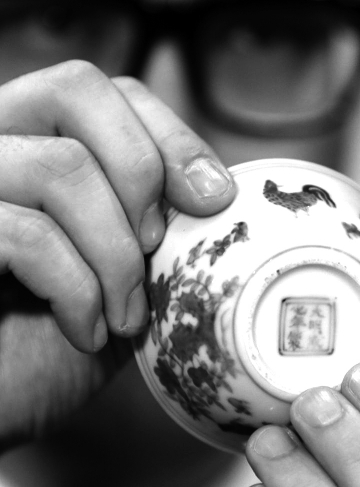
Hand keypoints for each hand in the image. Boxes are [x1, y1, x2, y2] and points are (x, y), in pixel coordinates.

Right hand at [0, 60, 235, 449]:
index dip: (170, 134)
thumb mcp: (123, 273)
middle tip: (158, 244)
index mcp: (36, 144)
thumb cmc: (61, 341)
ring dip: (117, 255)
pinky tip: (84, 331)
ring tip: (126, 314)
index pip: (104, 89)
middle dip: (143, 172)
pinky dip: (76, 291)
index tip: (212, 197)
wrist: (10, 398)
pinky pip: (27, 235)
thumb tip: (213, 186)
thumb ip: (153, 221)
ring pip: (61, 167)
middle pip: (76, 88)